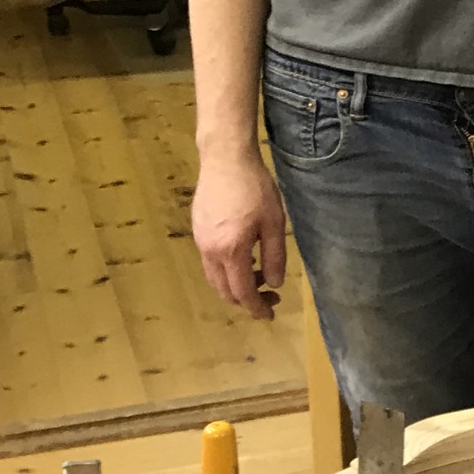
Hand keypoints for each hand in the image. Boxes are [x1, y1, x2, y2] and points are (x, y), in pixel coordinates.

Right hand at [192, 147, 287, 320]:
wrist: (225, 159)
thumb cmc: (255, 188)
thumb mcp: (275, 223)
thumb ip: (275, 257)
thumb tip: (274, 284)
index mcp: (231, 251)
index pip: (243, 292)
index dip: (257, 308)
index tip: (271, 315)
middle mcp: (210, 251)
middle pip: (224, 291)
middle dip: (247, 300)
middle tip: (270, 296)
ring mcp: (200, 241)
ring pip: (215, 278)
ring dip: (235, 286)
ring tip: (259, 276)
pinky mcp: (197, 231)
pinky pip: (210, 263)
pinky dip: (226, 271)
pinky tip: (244, 258)